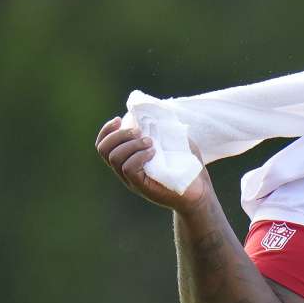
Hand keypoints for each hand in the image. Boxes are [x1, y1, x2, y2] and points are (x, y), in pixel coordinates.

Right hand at [94, 117, 211, 213]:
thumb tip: (152, 111)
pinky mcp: (142, 187)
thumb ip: (159, 128)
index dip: (107, 130)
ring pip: (115, 158)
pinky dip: (139, 156)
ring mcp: (132, 180)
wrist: (200, 191)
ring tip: (150, 142)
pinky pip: (128, 169)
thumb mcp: (171, 141)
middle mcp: (125, 171)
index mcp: (127, 159)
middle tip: (139, 132)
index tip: (119, 119)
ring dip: (131, 144)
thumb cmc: (187, 165)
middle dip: (119, 135)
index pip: (103, 144)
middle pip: (104, 149)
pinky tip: (153, 152)